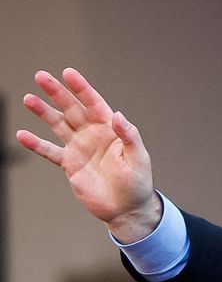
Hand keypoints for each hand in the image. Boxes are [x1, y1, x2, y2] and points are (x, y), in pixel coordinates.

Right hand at [16, 68, 161, 242]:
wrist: (126, 208)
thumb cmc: (138, 183)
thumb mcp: (138, 157)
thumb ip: (128, 135)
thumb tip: (118, 115)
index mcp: (110, 129)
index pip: (94, 103)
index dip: (82, 88)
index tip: (69, 73)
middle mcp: (93, 135)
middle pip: (72, 109)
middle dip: (57, 93)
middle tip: (41, 76)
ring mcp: (80, 148)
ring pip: (58, 125)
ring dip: (43, 112)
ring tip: (28, 99)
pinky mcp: (70, 165)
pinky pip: (50, 152)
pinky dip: (36, 145)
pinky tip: (23, 135)